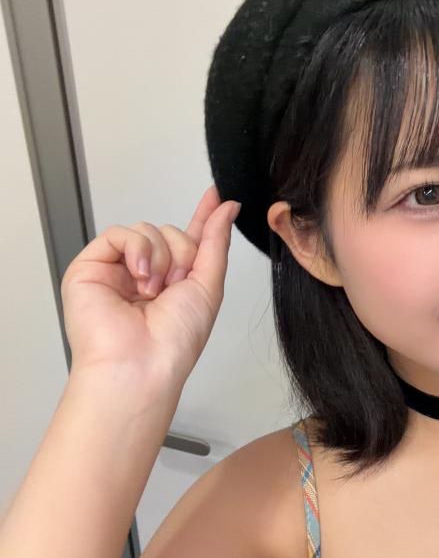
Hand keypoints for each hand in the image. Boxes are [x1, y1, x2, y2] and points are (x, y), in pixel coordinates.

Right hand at [61, 185, 241, 389]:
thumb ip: (215, 242)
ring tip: (153, 290)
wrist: (141, 362)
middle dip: (182, 254)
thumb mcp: (209, 285)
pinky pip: (119, 233)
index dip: (203, 217)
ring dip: (160, 257)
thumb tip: (227, 206)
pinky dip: (136, 249)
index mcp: (175, 281)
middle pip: (170, 232)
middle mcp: (147, 273)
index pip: (189, 239)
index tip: (216, 195)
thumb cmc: (176, 339)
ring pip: (147, 230)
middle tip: (175, 286)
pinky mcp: (91, 266)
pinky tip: (140, 275)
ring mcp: (118, 269)